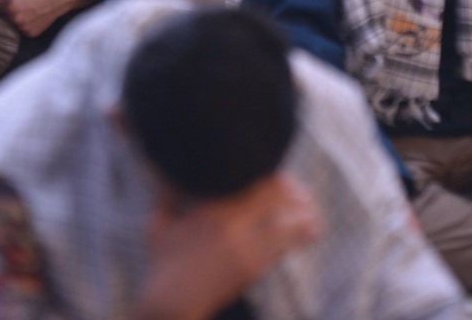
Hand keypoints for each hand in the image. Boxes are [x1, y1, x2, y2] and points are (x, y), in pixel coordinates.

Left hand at [0, 0, 88, 36]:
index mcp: (10, 6)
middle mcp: (16, 19)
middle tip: (4, 11)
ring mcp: (23, 28)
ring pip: (9, 28)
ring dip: (9, 22)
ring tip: (19, 14)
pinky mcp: (30, 34)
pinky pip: (19, 32)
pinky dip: (19, 27)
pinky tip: (26, 19)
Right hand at [135, 173, 320, 319]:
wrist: (173, 301)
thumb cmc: (164, 262)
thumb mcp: (159, 224)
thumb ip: (166, 195)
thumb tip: (162, 171)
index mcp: (209, 208)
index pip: (248, 182)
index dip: (270, 176)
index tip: (281, 176)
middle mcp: (228, 223)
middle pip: (270, 199)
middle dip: (290, 192)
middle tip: (301, 192)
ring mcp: (242, 246)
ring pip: (282, 223)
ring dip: (301, 214)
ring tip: (312, 209)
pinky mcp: (251, 268)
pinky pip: (281, 248)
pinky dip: (299, 237)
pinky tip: (312, 231)